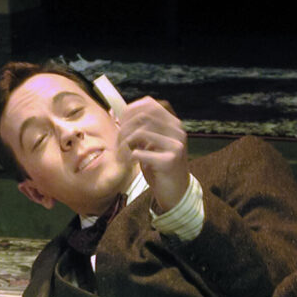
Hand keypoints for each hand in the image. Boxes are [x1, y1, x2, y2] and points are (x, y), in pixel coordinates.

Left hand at [117, 96, 189, 212]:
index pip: (150, 104)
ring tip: (123, 153)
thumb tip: (119, 112)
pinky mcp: (169, 161)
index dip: (131, 110)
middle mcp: (177, 131)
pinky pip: (139, 153)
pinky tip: (130, 163)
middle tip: (119, 142)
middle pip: (142, 117)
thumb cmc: (159, 166)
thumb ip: (142, 129)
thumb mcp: (152, 143)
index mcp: (173, 124)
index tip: (121, 121)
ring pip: (140, 133)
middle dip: (124, 128)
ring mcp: (175, 146)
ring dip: (125, 143)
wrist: (175, 191)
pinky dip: (129, 157)